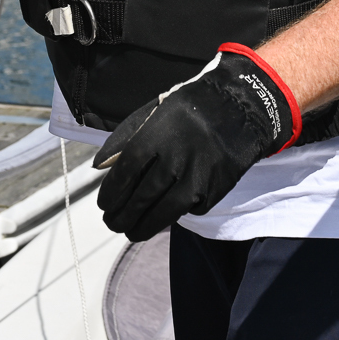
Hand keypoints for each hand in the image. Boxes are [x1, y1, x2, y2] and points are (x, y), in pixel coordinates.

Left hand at [93, 45, 299, 241]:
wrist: (239, 108)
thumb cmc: (190, 110)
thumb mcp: (154, 112)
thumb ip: (125, 138)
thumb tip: (99, 167)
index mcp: (154, 137)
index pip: (123, 175)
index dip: (110, 194)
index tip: (104, 205)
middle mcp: (173, 160)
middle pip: (139, 199)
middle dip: (122, 217)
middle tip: (113, 223)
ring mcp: (195, 178)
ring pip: (162, 213)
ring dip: (143, 227)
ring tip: (132, 231)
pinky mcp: (213, 191)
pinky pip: (188, 210)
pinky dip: (176, 213)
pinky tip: (166, 210)